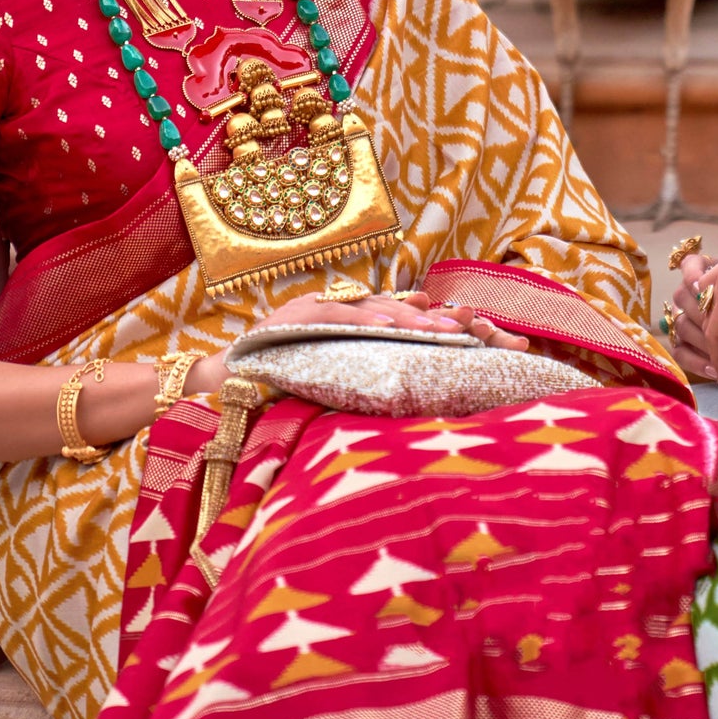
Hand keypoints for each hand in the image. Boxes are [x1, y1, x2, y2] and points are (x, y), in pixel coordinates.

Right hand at [185, 289, 528, 397]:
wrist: (219, 393)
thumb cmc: (283, 397)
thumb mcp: (340, 392)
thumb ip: (377, 386)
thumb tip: (426, 408)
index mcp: (362, 334)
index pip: (416, 325)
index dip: (456, 329)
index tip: (497, 339)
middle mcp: (347, 316)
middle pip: (408, 312)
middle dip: (449, 322)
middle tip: (485, 331)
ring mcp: (323, 312)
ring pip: (378, 310)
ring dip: (414, 318)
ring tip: (448, 326)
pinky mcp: (297, 319)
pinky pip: (337, 316)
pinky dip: (364, 317)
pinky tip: (390, 322)